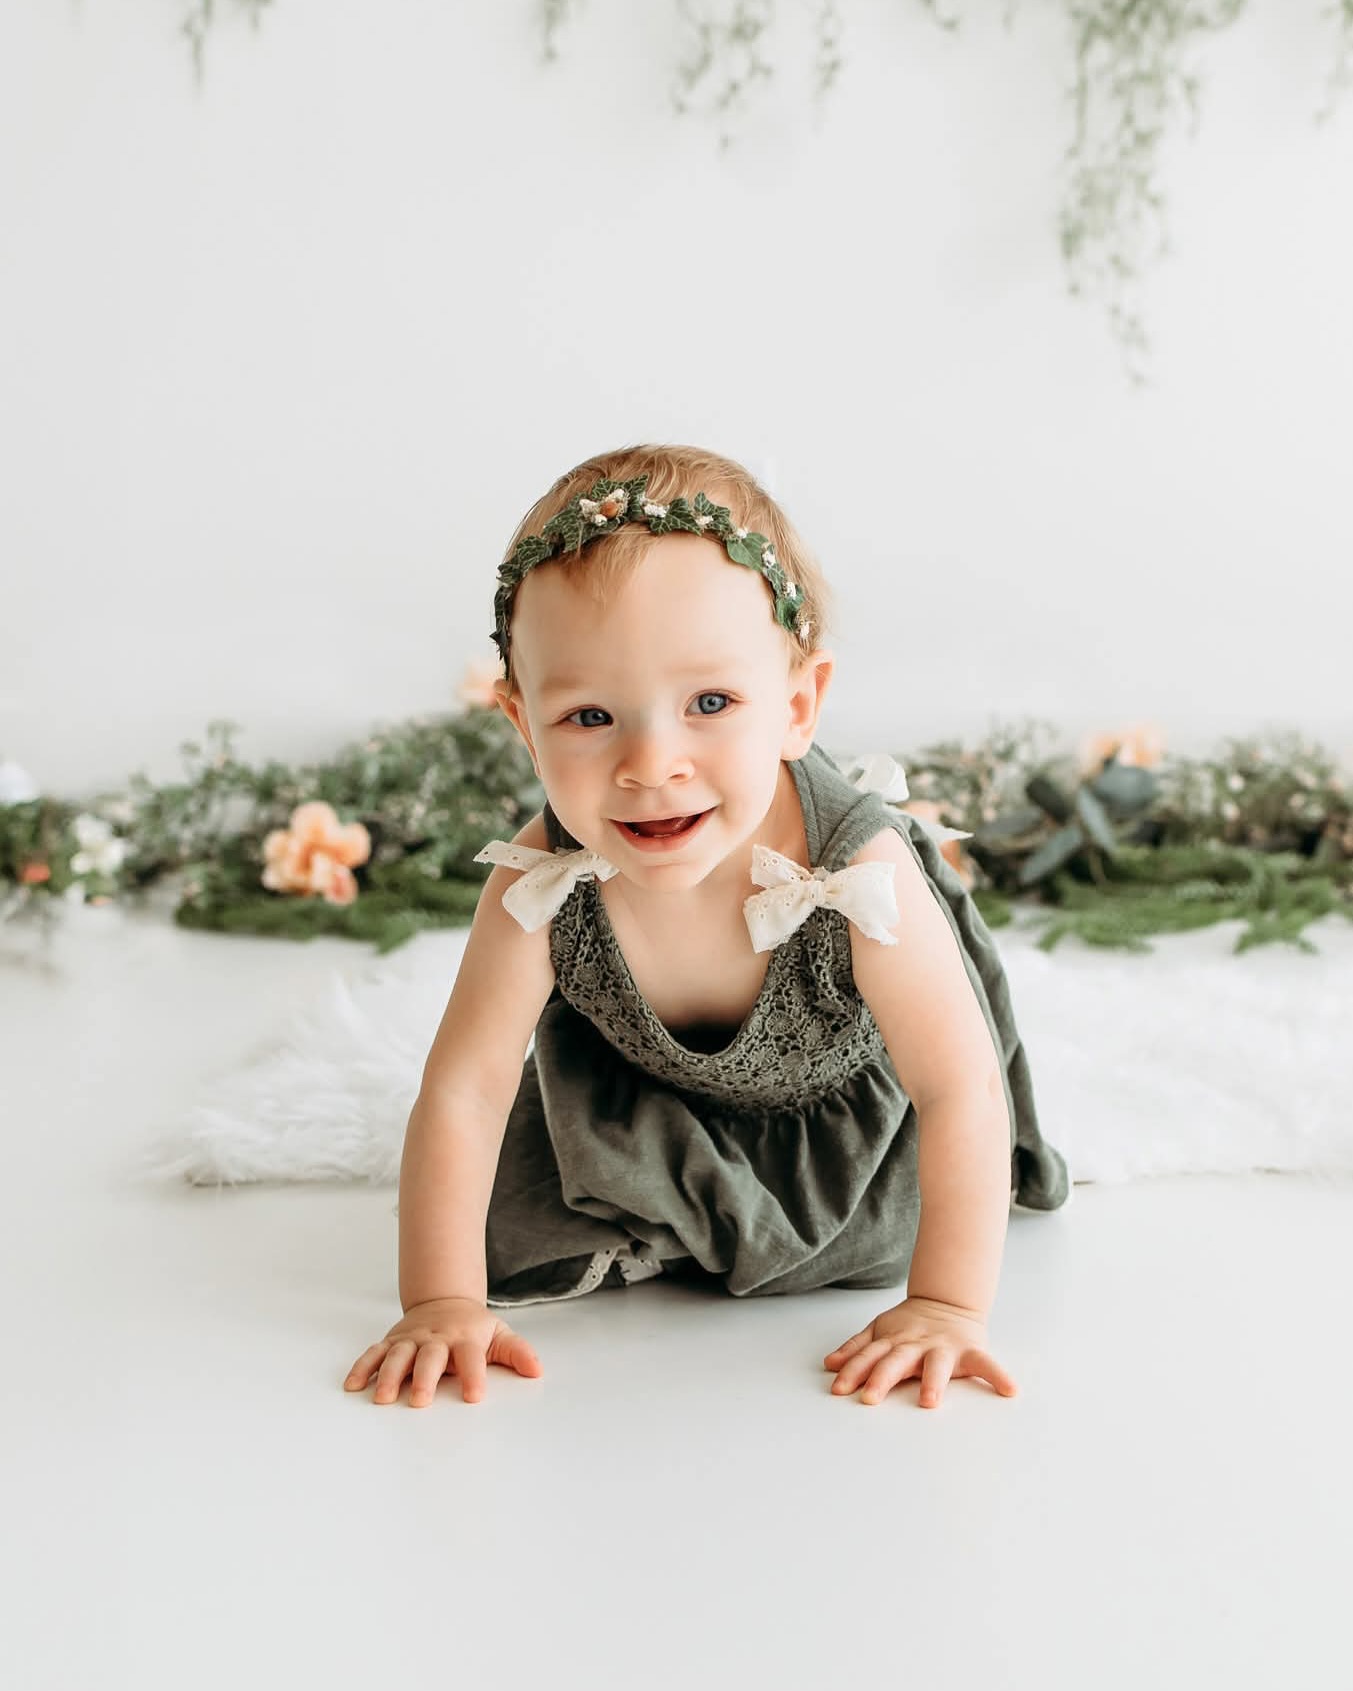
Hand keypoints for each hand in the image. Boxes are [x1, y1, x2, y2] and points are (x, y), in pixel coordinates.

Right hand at [344, 1297, 542, 1406]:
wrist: (445, 1301)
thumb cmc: (473, 1328)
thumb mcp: (499, 1334)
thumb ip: (517, 1352)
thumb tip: (537, 1370)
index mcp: (465, 1338)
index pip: (471, 1356)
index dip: (474, 1375)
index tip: (475, 1396)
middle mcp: (436, 1338)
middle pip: (429, 1357)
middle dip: (424, 1377)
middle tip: (420, 1401)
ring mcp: (411, 1339)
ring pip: (398, 1355)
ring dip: (388, 1375)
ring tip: (381, 1398)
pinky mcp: (392, 1341)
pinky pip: (374, 1353)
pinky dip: (362, 1367)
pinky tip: (352, 1386)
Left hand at [823, 1295, 1016, 1408]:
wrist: (949, 1300)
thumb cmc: (910, 1324)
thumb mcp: (880, 1330)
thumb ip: (856, 1348)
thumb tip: (829, 1364)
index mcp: (894, 1340)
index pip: (870, 1356)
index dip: (853, 1371)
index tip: (840, 1389)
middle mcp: (917, 1344)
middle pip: (896, 1361)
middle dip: (882, 1378)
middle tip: (869, 1398)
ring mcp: (944, 1347)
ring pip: (936, 1365)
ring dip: (933, 1382)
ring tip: (930, 1402)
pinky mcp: (971, 1351)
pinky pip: (987, 1364)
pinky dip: (999, 1376)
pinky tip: (1010, 1390)